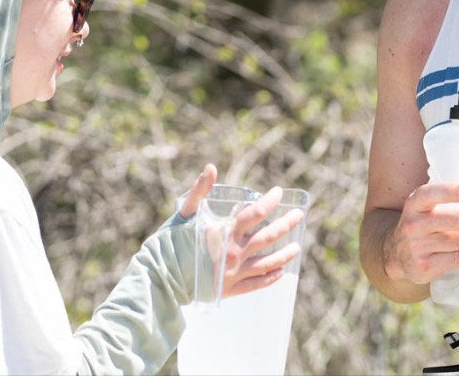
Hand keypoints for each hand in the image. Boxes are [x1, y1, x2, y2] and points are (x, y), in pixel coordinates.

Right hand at [179, 165, 306, 298]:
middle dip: (286, 225)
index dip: (270, 201)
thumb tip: (211, 168)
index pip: (255, 213)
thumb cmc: (170, 243)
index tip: (279, 193)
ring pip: (268, 263)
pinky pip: (256, 284)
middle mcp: (233, 253)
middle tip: (299, 216)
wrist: (159, 279)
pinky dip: (271, 277)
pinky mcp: (230, 290)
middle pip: (268, 237)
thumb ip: (199, 191)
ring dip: (285, 254)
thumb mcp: (184, 213)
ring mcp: (233, 274)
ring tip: (297, 248)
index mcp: (224, 232)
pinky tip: (281, 272)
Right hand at [383, 183, 458, 285]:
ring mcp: (417, 247)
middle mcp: (412, 225)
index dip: (449, 192)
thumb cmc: (420, 226)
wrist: (395, 255)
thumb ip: (442, 202)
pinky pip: (455, 259)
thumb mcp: (421, 209)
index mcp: (413, 205)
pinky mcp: (424, 266)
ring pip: (456, 241)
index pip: (429, 194)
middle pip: (450, 220)